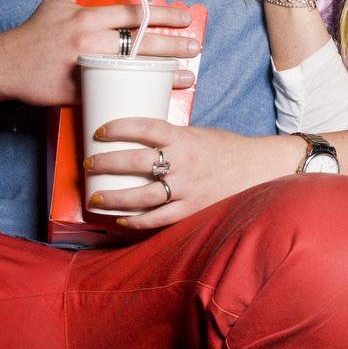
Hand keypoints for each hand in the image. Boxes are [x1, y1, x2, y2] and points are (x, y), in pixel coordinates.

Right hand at [0, 0, 198, 106]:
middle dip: (173, 45)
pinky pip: (114, 93)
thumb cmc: (34, 32)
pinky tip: (154, 97)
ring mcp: (86, 68)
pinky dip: (135, 94)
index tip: (184, 18)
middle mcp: (90, 41)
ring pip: (133, 69)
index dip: (163, 14)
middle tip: (195, 48)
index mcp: (88, 17)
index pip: (134, 13)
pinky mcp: (80, 92)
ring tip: (187, 76)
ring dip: (163, 73)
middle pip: (141, 42)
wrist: (5, 65)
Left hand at [85, 120, 296, 228]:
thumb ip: (171, 138)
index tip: (100, 130)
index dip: (121, 127)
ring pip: (144, 196)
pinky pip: (160, 219)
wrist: (260, 169)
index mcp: (185, 138)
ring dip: (115, 198)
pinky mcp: (193, 209)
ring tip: (94, 198)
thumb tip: (137, 140)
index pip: (147, 127)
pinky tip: (120, 220)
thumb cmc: (226, 148)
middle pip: (137, 162)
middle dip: (107, 163)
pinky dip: (137, 221)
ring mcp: (188, 189)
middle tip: (88, 163)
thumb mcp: (198, 133)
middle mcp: (184, 163)